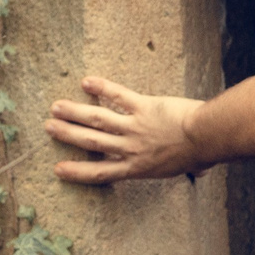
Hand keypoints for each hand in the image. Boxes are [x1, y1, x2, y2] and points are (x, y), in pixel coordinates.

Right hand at [46, 76, 206, 184]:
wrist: (205, 137)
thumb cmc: (202, 153)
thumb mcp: (190, 167)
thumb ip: (187, 168)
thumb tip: (201, 172)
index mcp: (138, 168)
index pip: (100, 173)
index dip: (77, 172)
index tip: (58, 169)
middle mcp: (130, 148)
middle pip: (91, 142)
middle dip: (68, 135)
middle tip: (48, 127)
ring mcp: (134, 127)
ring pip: (97, 119)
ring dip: (75, 112)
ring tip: (56, 107)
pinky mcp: (142, 107)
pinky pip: (118, 96)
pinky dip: (102, 88)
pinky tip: (87, 82)